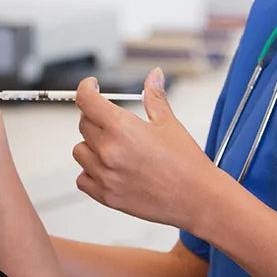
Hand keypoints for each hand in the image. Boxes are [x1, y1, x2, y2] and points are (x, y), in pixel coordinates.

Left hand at [73, 68, 213, 229]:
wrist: (197, 199)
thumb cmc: (187, 164)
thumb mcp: (169, 124)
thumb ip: (154, 97)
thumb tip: (153, 76)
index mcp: (122, 128)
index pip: (86, 101)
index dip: (86, 88)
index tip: (91, 87)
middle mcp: (109, 151)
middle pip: (83, 124)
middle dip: (95, 117)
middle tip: (113, 121)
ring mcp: (105, 175)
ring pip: (79, 151)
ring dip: (91, 145)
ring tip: (113, 147)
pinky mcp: (106, 196)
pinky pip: (82, 179)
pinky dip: (90, 172)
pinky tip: (108, 168)